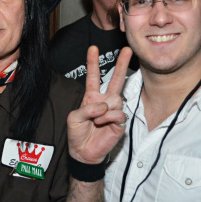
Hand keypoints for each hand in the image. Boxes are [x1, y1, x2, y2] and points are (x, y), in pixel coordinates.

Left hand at [67, 45, 131, 163]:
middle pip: (116, 80)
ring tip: (96, 120)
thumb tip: (104, 105)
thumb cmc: (77, 134)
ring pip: (116, 99)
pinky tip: (102, 124)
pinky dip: (109, 118)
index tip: (93, 48)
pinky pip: (118, 113)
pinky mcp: (120, 122)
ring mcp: (113, 111)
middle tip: (126, 49)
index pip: (93, 77)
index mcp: (91, 97)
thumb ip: (87, 108)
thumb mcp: (74, 118)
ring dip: (104, 109)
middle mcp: (104, 101)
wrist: (83, 152)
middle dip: (121, 64)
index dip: (93, 63)